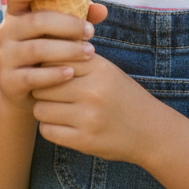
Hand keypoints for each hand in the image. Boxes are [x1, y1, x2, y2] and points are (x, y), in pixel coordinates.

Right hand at [0, 0, 100, 114]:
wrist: (23, 90)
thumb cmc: (46, 51)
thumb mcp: (58, 32)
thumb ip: (77, 18)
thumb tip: (102, 10)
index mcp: (16, 13)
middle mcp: (7, 31)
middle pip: (35, 21)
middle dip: (67, 25)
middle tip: (91, 31)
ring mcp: (6, 56)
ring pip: (36, 49)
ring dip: (66, 50)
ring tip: (90, 52)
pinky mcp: (8, 81)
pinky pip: (32, 76)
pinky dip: (53, 74)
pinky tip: (71, 73)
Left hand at [31, 53, 161, 164]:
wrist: (150, 131)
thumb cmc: (120, 95)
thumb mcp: (104, 69)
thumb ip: (75, 57)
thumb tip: (37, 47)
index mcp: (98, 67)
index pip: (51, 60)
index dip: (45, 67)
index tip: (49, 73)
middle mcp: (93, 91)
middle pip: (41, 85)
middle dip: (42, 89)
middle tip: (52, 93)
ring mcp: (89, 118)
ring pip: (40, 109)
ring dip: (44, 110)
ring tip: (57, 109)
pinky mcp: (85, 141)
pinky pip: (47, 131)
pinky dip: (50, 128)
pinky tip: (63, 125)